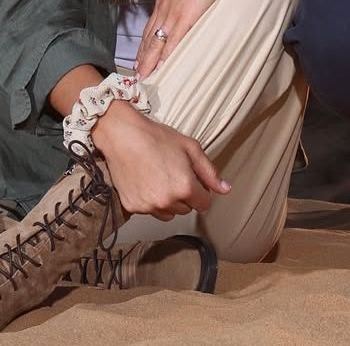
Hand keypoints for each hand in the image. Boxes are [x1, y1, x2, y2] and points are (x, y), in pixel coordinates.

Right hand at [91, 101, 229, 219]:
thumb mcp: (190, 148)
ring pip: (168, 213)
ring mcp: (148, 207)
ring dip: (168, 201)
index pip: (204, 204)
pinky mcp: (133, 208)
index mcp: (185, 187)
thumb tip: (225, 189)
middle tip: (173, 173)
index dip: (201, 191)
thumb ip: (210, 172)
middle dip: (184, 195)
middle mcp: (167, 201)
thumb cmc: (156, 138)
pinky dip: (150, 201)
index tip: (192, 179)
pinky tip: (146, 182)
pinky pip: (149, 211)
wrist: (123, 136)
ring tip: (159, 178)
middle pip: (186, 209)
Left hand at [136, 0, 232, 76]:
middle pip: (149, 38)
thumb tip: (191, 10)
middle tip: (137, 75)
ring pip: (155, 42)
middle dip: (142, 58)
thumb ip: (188, 1)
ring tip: (144, 76)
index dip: (144, 46)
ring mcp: (172, 13)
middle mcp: (164, 8)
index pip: (150, 29)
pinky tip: (161, 67)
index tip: (140, 60)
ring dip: (148, 61)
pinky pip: (172, 40)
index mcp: (165, 1)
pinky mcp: (184, 16)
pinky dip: (165, 56)